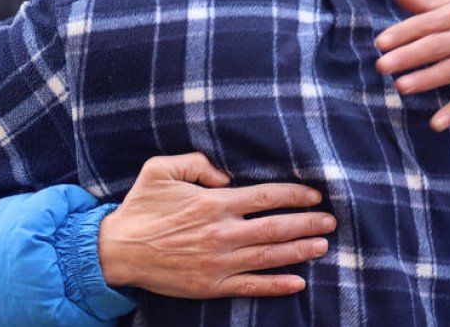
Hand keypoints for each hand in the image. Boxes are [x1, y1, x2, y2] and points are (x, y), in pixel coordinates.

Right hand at [98, 152, 335, 297]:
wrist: (118, 251)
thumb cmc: (140, 208)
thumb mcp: (161, 169)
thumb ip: (197, 162)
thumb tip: (226, 174)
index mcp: (214, 203)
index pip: (266, 196)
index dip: (295, 195)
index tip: (315, 195)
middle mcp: (222, 233)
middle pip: (276, 228)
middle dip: (308, 223)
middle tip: (331, 221)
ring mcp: (219, 263)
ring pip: (270, 257)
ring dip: (300, 251)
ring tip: (323, 246)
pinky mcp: (211, 285)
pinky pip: (252, 287)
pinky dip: (277, 285)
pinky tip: (298, 282)